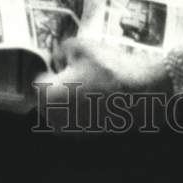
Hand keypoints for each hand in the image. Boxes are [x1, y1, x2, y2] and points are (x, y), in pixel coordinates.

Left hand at [33, 38, 169, 131]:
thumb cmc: (107, 68)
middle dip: (60, 84)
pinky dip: (87, 107)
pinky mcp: (91, 136)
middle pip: (49, 97)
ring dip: (73, 96)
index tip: (66, 61)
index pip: (38, 79)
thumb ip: (60, 51)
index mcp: (46, 97)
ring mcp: (73, 131)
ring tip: (93, 80)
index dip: (52, 67)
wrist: (144, 93)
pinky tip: (103, 94)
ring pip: (65, 108)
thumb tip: (59, 60)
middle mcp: (54, 120)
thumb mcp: (79, 46)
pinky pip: (81, 117)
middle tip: (80, 69)